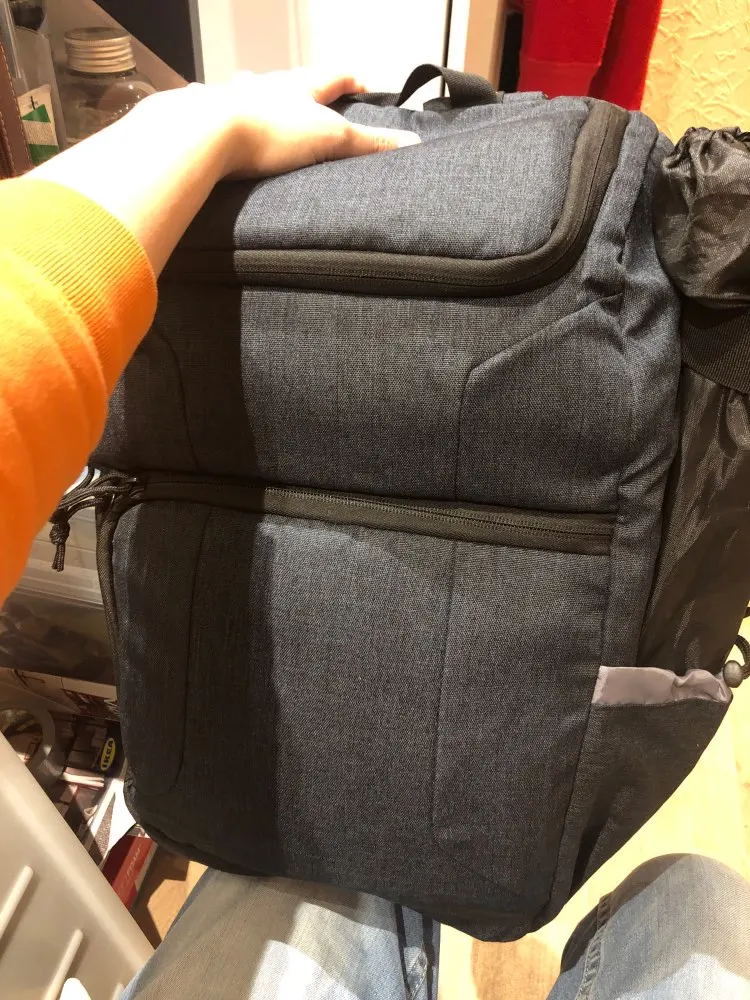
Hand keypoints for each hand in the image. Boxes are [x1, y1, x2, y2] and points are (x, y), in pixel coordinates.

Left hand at [208, 68, 419, 177]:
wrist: (209, 135)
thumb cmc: (272, 132)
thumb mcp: (331, 140)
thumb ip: (369, 143)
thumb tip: (411, 142)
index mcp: (299, 86)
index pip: (333, 76)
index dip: (350, 80)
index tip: (361, 84)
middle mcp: (266, 85)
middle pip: (291, 82)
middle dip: (303, 89)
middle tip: (314, 100)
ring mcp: (234, 98)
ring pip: (252, 91)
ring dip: (261, 97)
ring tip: (266, 107)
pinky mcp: (208, 116)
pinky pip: (217, 109)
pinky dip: (222, 112)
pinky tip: (219, 117)